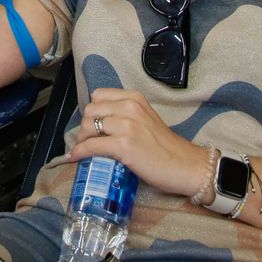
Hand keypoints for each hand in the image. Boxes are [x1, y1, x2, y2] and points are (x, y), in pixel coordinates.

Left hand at [68, 88, 207, 197]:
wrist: (186, 165)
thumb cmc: (166, 147)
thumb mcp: (145, 119)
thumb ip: (126, 115)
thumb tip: (100, 124)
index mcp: (135, 98)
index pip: (99, 96)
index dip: (92, 112)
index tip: (92, 125)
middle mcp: (130, 107)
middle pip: (90, 110)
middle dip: (85, 127)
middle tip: (87, 141)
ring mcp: (127, 125)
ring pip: (88, 126)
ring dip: (81, 140)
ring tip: (83, 150)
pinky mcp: (124, 145)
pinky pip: (91, 146)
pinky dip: (80, 152)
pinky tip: (76, 158)